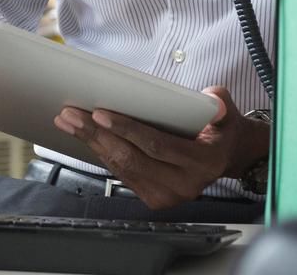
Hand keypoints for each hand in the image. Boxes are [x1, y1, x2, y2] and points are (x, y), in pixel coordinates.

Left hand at [53, 86, 268, 208]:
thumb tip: (212, 100)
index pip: (157, 146)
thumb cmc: (221, 129)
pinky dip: (101, 153)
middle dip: (97, 134)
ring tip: (69, 121)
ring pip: (122, 167)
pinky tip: (85, 135)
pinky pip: (122, 173)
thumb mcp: (227, 112)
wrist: (226, 157)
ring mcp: (167, 196)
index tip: (100, 113)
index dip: (127, 129)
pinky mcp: (153, 198)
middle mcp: (184, 185)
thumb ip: (220, 102)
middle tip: (71, 114)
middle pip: (131, 158)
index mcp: (203, 163)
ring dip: (92, 143)